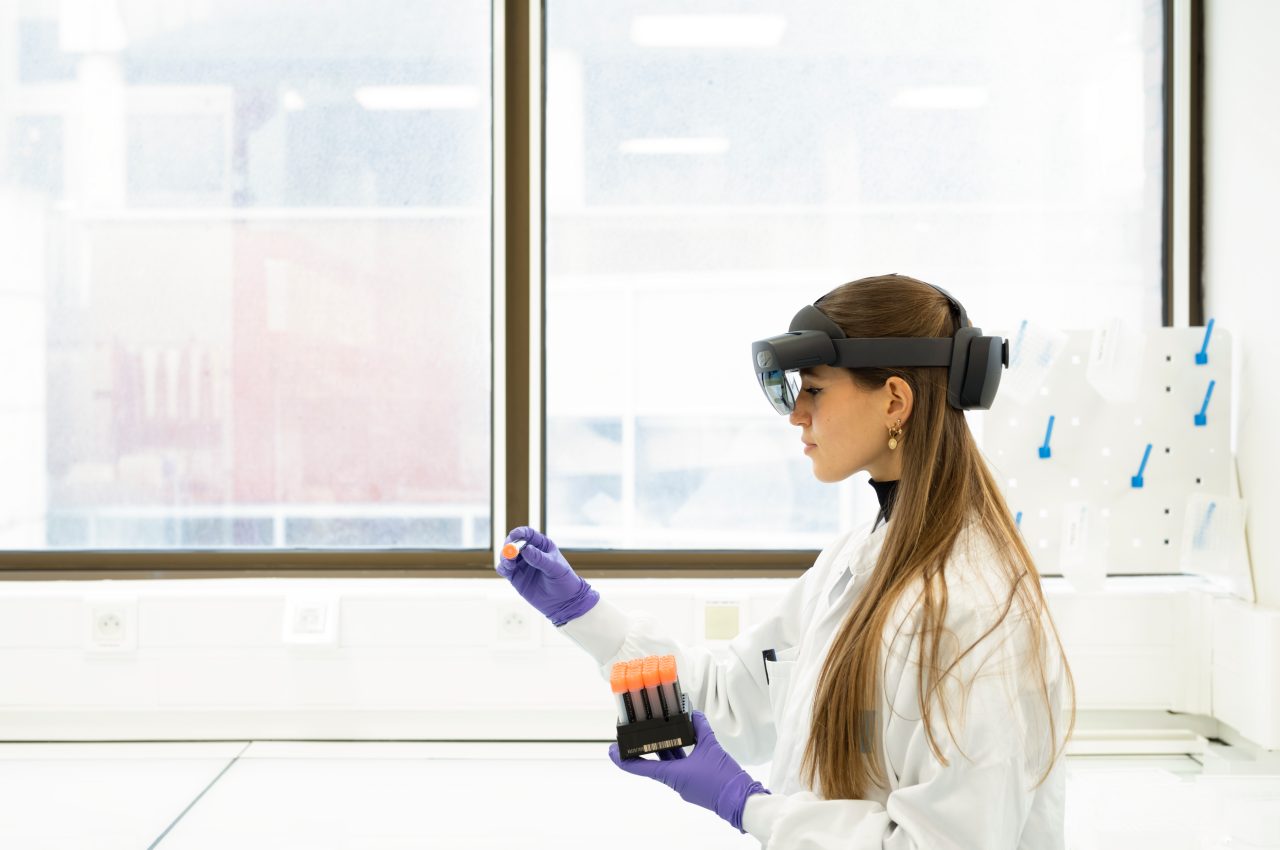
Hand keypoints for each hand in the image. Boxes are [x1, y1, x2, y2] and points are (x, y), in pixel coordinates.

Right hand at [496, 527, 598, 626]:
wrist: (563, 601)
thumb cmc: (563, 580)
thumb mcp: (554, 568)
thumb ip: (540, 559)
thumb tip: (526, 549)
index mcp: (541, 545)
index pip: (528, 534)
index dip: (520, 532)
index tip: (514, 535)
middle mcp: (529, 553)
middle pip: (514, 543)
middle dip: (509, 545)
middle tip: (509, 551)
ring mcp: (521, 564)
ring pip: (507, 556)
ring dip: (504, 556)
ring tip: (509, 563)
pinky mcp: (515, 577)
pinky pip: (504, 569)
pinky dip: (502, 567)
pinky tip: (506, 569)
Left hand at [608, 710, 768, 832]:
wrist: (741, 801)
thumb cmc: (723, 778)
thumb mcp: (711, 747)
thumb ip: (701, 728)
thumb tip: (695, 714)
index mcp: (673, 775)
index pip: (641, 767)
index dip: (624, 760)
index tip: (611, 752)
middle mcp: (675, 782)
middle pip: (655, 763)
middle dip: (647, 747)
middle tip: (637, 733)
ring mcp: (685, 785)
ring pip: (669, 764)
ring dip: (665, 748)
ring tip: (661, 731)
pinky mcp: (695, 785)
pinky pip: (681, 767)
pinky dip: (680, 754)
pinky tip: (685, 742)